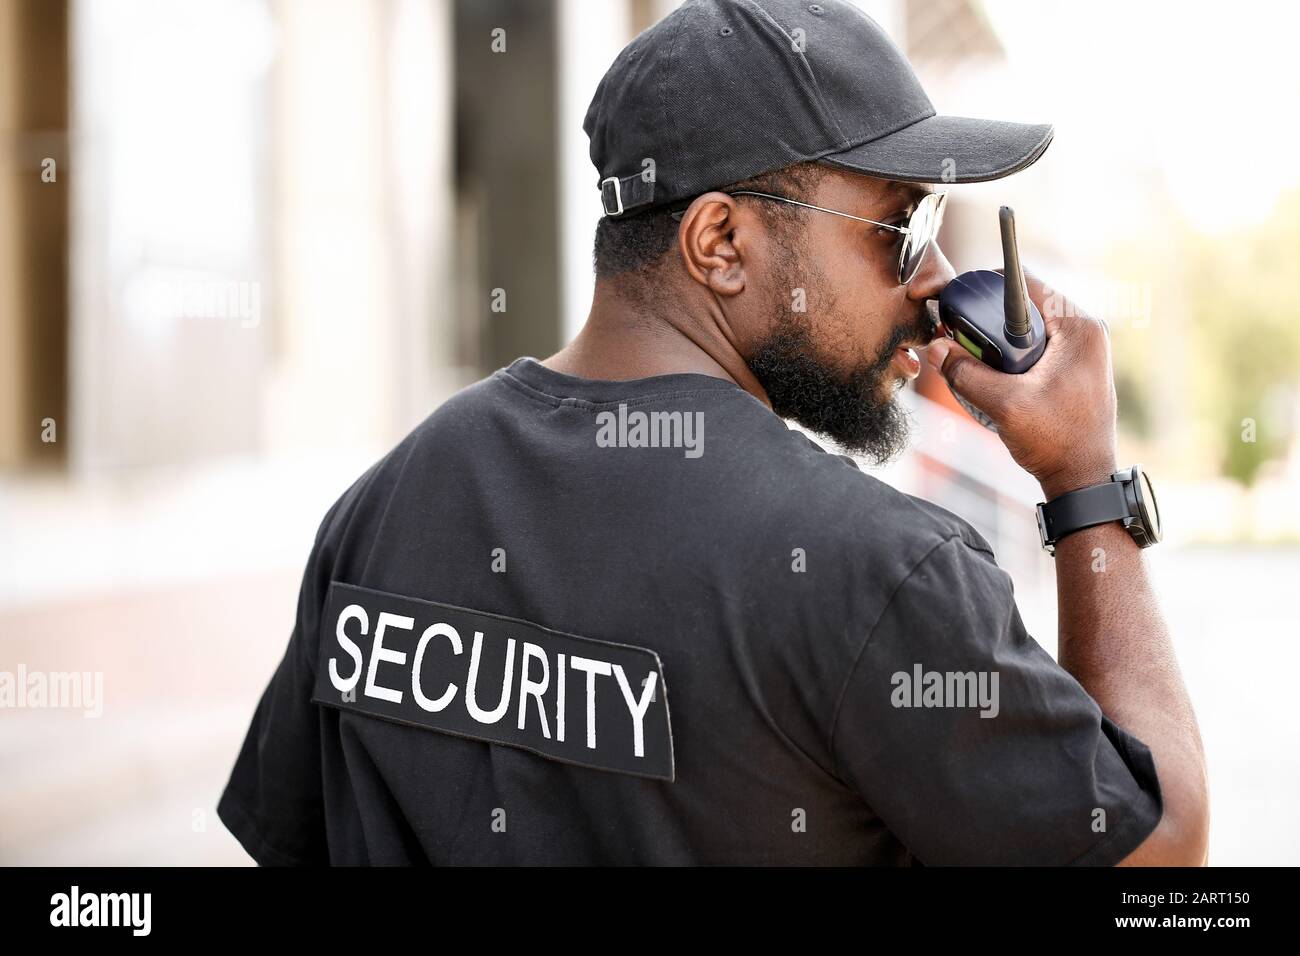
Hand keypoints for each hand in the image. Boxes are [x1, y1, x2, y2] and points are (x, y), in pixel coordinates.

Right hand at [925, 269, 1117, 498]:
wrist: (1083, 479)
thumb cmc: (1057, 442)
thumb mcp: (1003, 404)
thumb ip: (966, 373)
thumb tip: (936, 348)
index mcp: (1079, 328)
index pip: (1028, 284)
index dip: (989, 288)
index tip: (960, 301)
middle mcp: (1086, 332)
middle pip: (1026, 306)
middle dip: (991, 319)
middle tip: (963, 337)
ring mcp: (1083, 351)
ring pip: (1029, 328)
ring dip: (1001, 342)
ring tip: (978, 361)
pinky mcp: (1075, 368)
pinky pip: (1038, 348)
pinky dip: (1014, 357)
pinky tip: (997, 377)